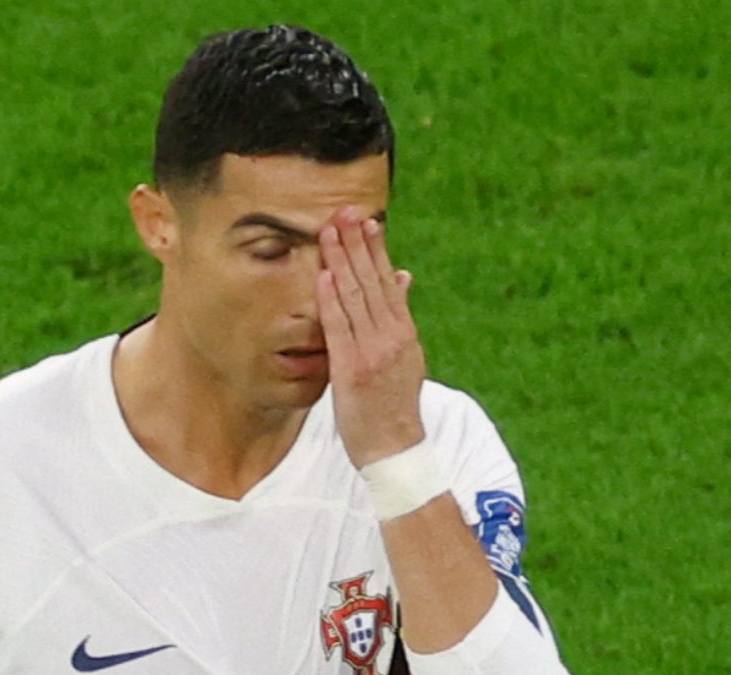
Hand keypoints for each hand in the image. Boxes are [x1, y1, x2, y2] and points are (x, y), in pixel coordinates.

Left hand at [317, 208, 426, 467]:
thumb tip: (403, 275)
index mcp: (404, 331)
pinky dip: (331, 300)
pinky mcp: (352, 368)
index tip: (365, 220)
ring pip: (355, 297)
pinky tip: (323, 276)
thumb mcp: (406, 355)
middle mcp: (391, 336)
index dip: (375, 248)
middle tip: (344, 211)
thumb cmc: (394, 403)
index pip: (387, 280)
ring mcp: (372, 351)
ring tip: (329, 231)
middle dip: (356, 243)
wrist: (396, 447)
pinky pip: (339, 328)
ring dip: (341, 261)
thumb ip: (399, 315)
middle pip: (371, 281)